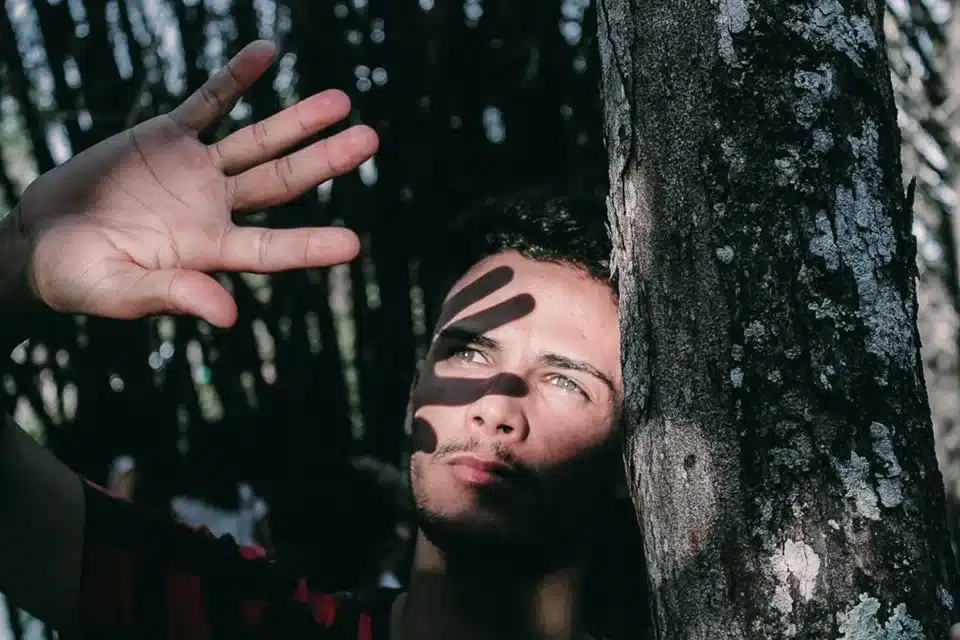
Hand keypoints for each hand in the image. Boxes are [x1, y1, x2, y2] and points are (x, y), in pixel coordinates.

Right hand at [7, 40, 377, 327]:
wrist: (43, 238)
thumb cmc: (79, 278)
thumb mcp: (120, 291)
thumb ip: (172, 295)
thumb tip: (229, 315)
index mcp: (210, 251)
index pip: (270, 249)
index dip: (309, 246)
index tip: (353, 245)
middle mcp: (215, 209)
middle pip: (281, 182)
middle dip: (324, 161)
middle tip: (369, 140)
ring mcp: (196, 170)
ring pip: (257, 141)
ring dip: (297, 121)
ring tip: (342, 101)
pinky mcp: (168, 137)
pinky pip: (209, 100)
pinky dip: (235, 78)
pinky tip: (266, 53)